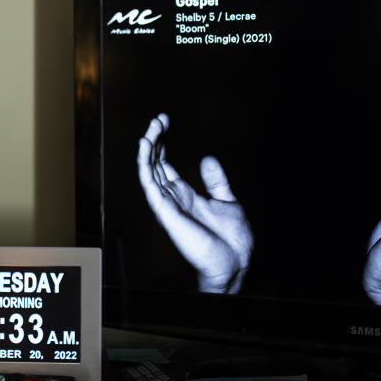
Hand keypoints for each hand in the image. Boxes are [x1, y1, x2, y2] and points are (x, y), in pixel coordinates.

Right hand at [138, 114, 252, 292]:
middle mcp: (172, 198)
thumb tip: (207, 158)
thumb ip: (215, 181)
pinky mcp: (166, 212)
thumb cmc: (232, 240)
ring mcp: (167, 204)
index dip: (162, 143)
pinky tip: (145, 145)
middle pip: (154, 163)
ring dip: (148, 147)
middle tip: (159, 119)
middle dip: (154, 139)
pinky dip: (145, 164)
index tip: (165, 121)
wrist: (236, 262)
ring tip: (152, 127)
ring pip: (149, 171)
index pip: (164, 164)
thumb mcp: (227, 200)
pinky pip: (150, 185)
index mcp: (184, 195)